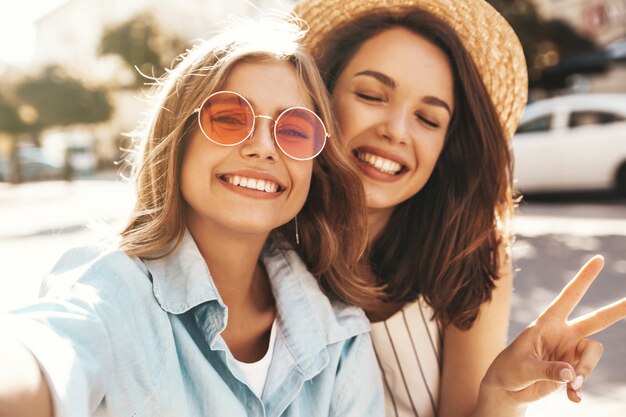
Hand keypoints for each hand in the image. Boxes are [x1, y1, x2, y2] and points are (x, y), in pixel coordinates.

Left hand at [481, 255, 625, 403]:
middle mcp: (563, 334)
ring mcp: (570, 352)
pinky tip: (572, 398)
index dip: (584, 279)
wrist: (508, 388)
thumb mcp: (522, 367)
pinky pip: (586, 375)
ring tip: (569, 385)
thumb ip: (547, 369)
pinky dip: (580, 387)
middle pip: (596, 319)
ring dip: (584, 370)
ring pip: (592, 355)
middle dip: (617, 310)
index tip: (599, 260)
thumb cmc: (508, 370)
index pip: (568, 297)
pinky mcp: (573, 370)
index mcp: (547, 322)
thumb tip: (571, 374)